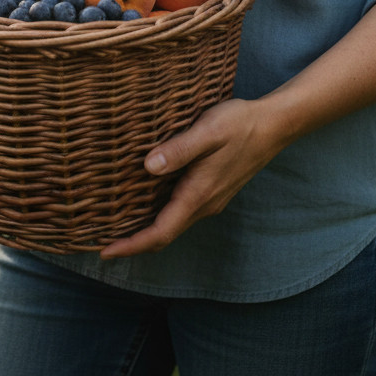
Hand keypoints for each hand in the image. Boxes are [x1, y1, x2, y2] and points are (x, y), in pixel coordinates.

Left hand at [100, 98, 286, 257]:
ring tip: (116, 223)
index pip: (160, 232)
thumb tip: (148, 167)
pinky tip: (145, 199)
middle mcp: (204, 204)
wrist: (273, 126)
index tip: (105, 252)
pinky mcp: (213, 189)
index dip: (132, 245)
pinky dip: (159, 214)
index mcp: (199, 194)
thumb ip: (178, 150)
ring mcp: (210, 199)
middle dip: (133, 242)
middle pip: (164, 234)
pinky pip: (180, 211)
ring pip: (172, 223)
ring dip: (145, 229)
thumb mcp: (207, 131)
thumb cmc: (238, 125)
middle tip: (101, 242)